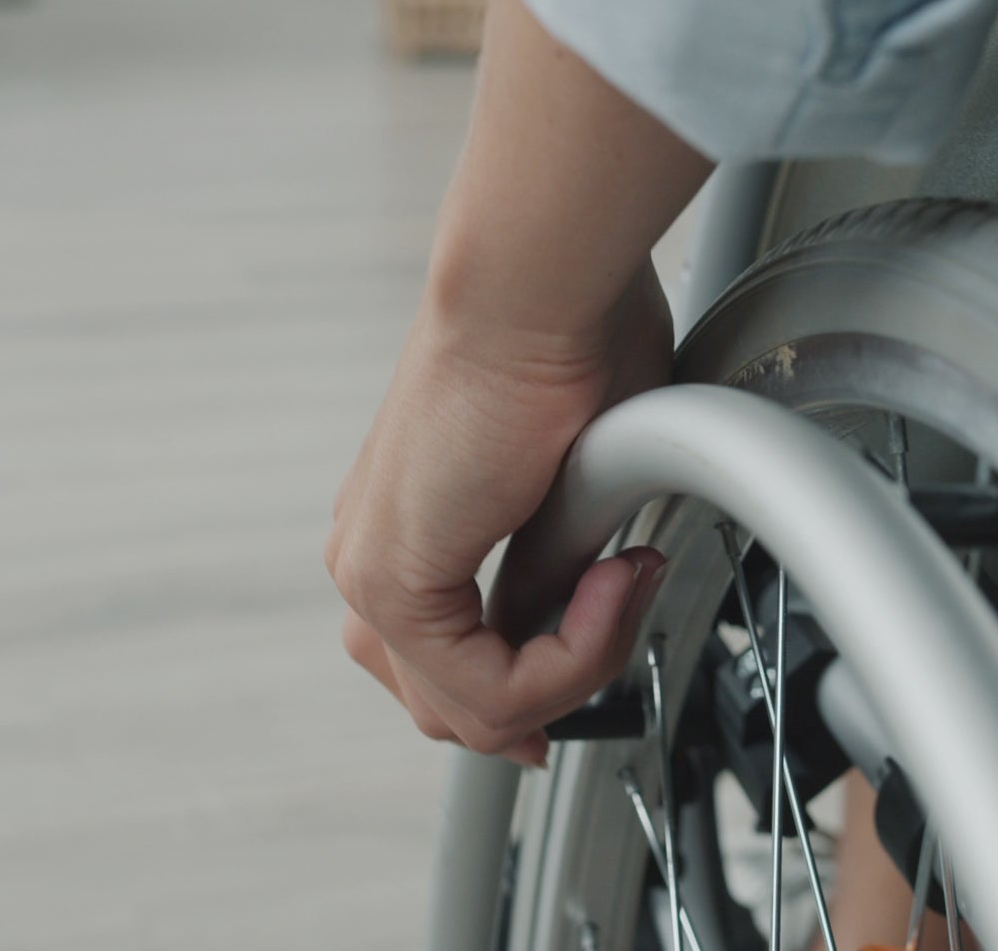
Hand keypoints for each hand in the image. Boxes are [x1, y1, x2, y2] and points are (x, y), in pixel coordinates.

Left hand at [327, 265, 674, 765]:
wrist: (539, 288)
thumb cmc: (568, 340)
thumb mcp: (572, 487)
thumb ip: (557, 567)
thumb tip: (574, 617)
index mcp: (406, 532)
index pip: (449, 672)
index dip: (539, 688)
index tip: (614, 626)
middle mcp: (372, 558)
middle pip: (450, 705)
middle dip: (552, 691)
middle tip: (622, 618)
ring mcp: (372, 573)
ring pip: (472, 709)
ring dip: (572, 670)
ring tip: (624, 584)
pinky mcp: (394, 580)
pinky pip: (489, 691)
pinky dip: (570, 658)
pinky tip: (611, 584)